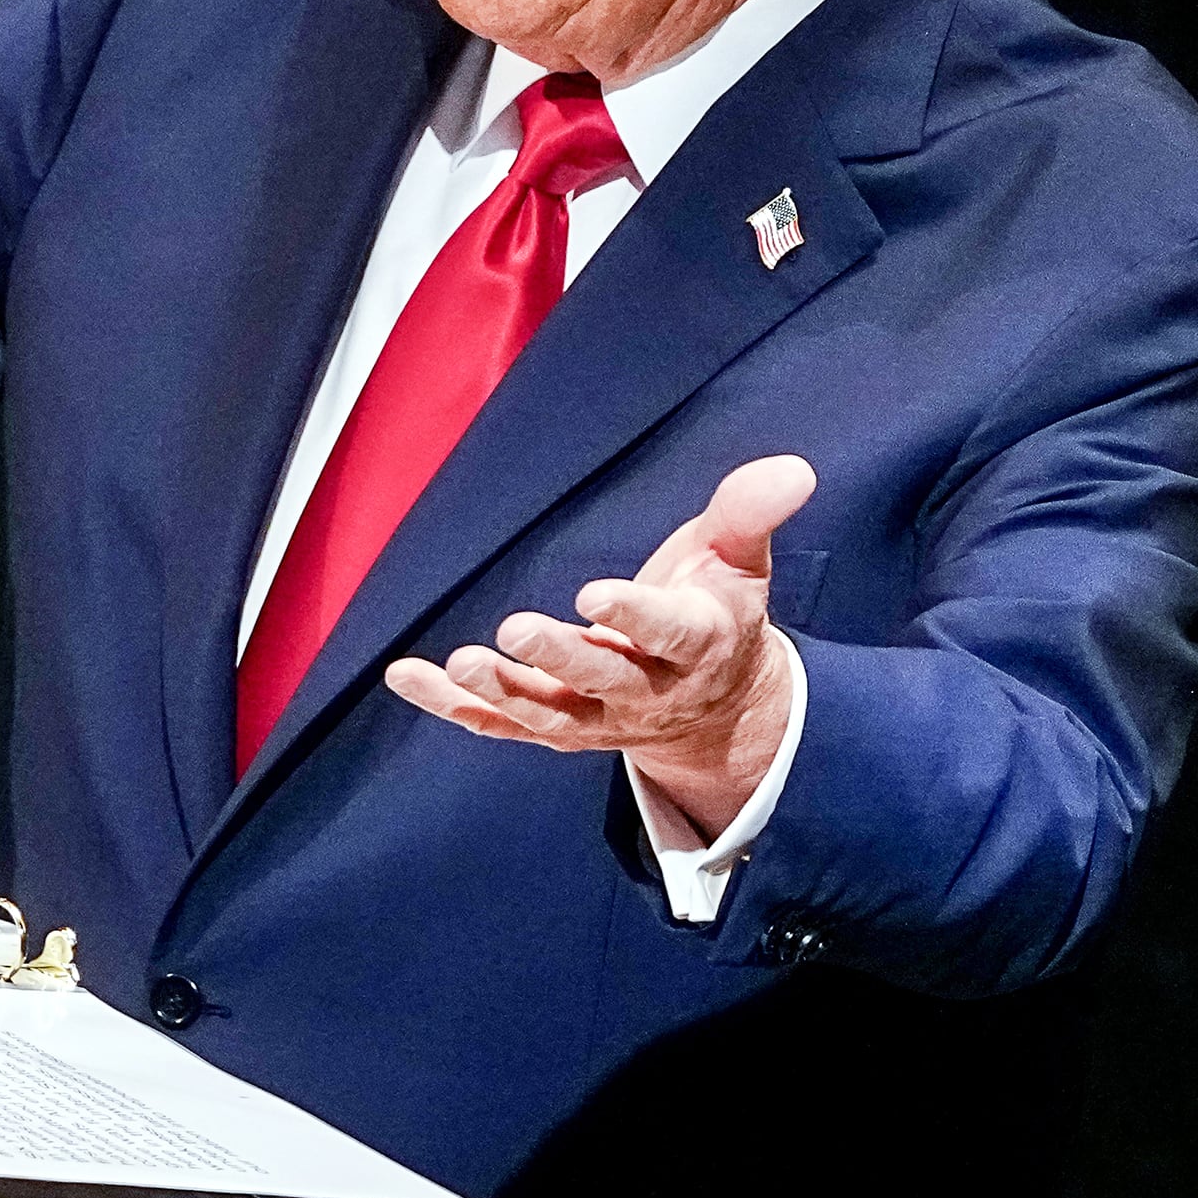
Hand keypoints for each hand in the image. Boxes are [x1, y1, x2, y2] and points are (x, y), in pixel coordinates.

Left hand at [380, 453, 812, 836]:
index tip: (593, 594)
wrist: (715, 707)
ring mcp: (595, 719)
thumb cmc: (715, 609)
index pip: (668, 633)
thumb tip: (791, 468)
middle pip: (600, 680)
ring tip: (460, 662)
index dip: (633, 616)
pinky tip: (406, 677)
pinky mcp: (555, 729)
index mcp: (695, 643)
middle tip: (514, 630)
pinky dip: (454, 706)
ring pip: (546, 713)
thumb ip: (750, 514)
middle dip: (558, 658)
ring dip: (501, 691)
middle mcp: (645, 690)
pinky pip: (500, 725)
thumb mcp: (739, 560)